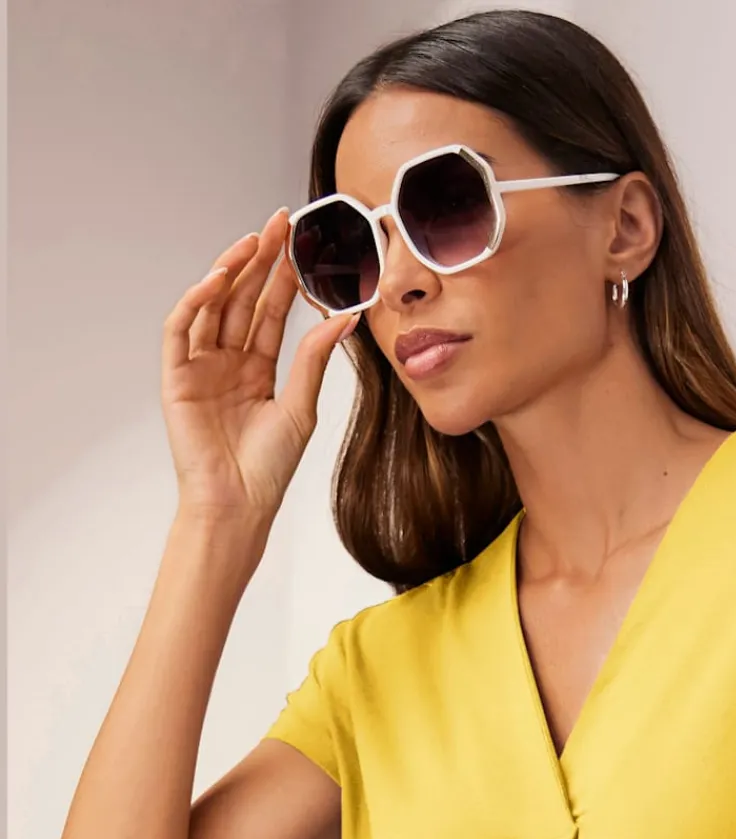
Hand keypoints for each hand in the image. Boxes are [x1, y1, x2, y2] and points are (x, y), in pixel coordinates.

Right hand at [161, 208, 357, 521]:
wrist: (239, 504)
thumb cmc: (268, 468)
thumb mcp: (301, 407)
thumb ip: (315, 358)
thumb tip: (345, 317)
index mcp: (258, 370)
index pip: (270, 312)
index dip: (283, 278)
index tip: (299, 244)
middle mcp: (228, 362)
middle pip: (243, 300)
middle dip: (259, 261)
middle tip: (278, 224)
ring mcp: (200, 367)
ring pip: (213, 306)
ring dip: (231, 271)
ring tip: (252, 242)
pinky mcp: (176, 377)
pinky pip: (181, 330)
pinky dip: (196, 302)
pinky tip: (219, 280)